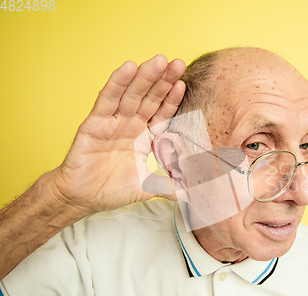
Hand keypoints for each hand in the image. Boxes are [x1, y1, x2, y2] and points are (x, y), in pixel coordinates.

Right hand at [50, 55, 185, 213]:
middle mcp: (131, 125)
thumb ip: (172, 187)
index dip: (172, 99)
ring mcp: (113, 122)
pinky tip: (128, 67)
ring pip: (131, 94)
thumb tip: (196, 193)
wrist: (84, 197)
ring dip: (145, 77)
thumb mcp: (150, 187)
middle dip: (163, 80)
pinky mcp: (95, 123)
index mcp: (146, 136)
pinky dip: (117, 83)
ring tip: (158, 60)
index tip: (183, 83)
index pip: (162, 113)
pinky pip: (107, 100)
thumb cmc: (115, 189)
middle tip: (177, 63)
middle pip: (150, 98)